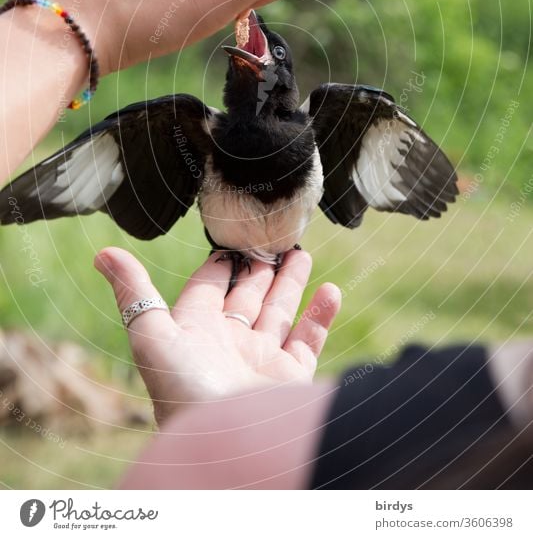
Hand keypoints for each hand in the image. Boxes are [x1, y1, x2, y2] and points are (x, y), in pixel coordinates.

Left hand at [95, 247, 340, 425]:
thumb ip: (134, 292)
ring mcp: (261, 362)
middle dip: (258, 269)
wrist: (230, 446)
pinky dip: (320, 315)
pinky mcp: (290, 378)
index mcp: (194, 333)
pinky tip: (330, 289)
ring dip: (290, 282)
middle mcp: (228, 345)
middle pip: (246, 297)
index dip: (218, 264)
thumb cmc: (185, 390)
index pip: (207, 288)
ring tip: (301, 252)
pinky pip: (308, 339)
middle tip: (273, 239)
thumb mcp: (152, 336)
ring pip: (278, 312)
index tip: (230, 238)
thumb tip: (102, 253)